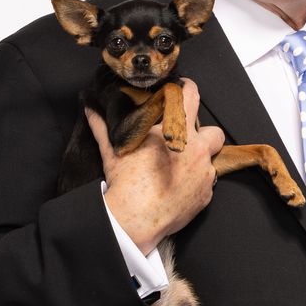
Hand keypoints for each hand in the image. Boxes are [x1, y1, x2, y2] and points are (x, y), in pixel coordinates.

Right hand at [99, 78, 226, 252]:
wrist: (136, 217)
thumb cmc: (126, 182)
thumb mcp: (113, 151)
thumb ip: (103, 127)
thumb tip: (90, 111)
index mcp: (178, 133)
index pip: (191, 98)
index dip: (189, 89)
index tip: (186, 88)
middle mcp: (197, 150)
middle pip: (214, 132)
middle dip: (204, 136)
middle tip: (187, 142)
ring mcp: (205, 174)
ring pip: (211, 161)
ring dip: (200, 162)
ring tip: (181, 168)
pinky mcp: (206, 194)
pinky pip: (207, 184)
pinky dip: (196, 184)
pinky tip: (179, 187)